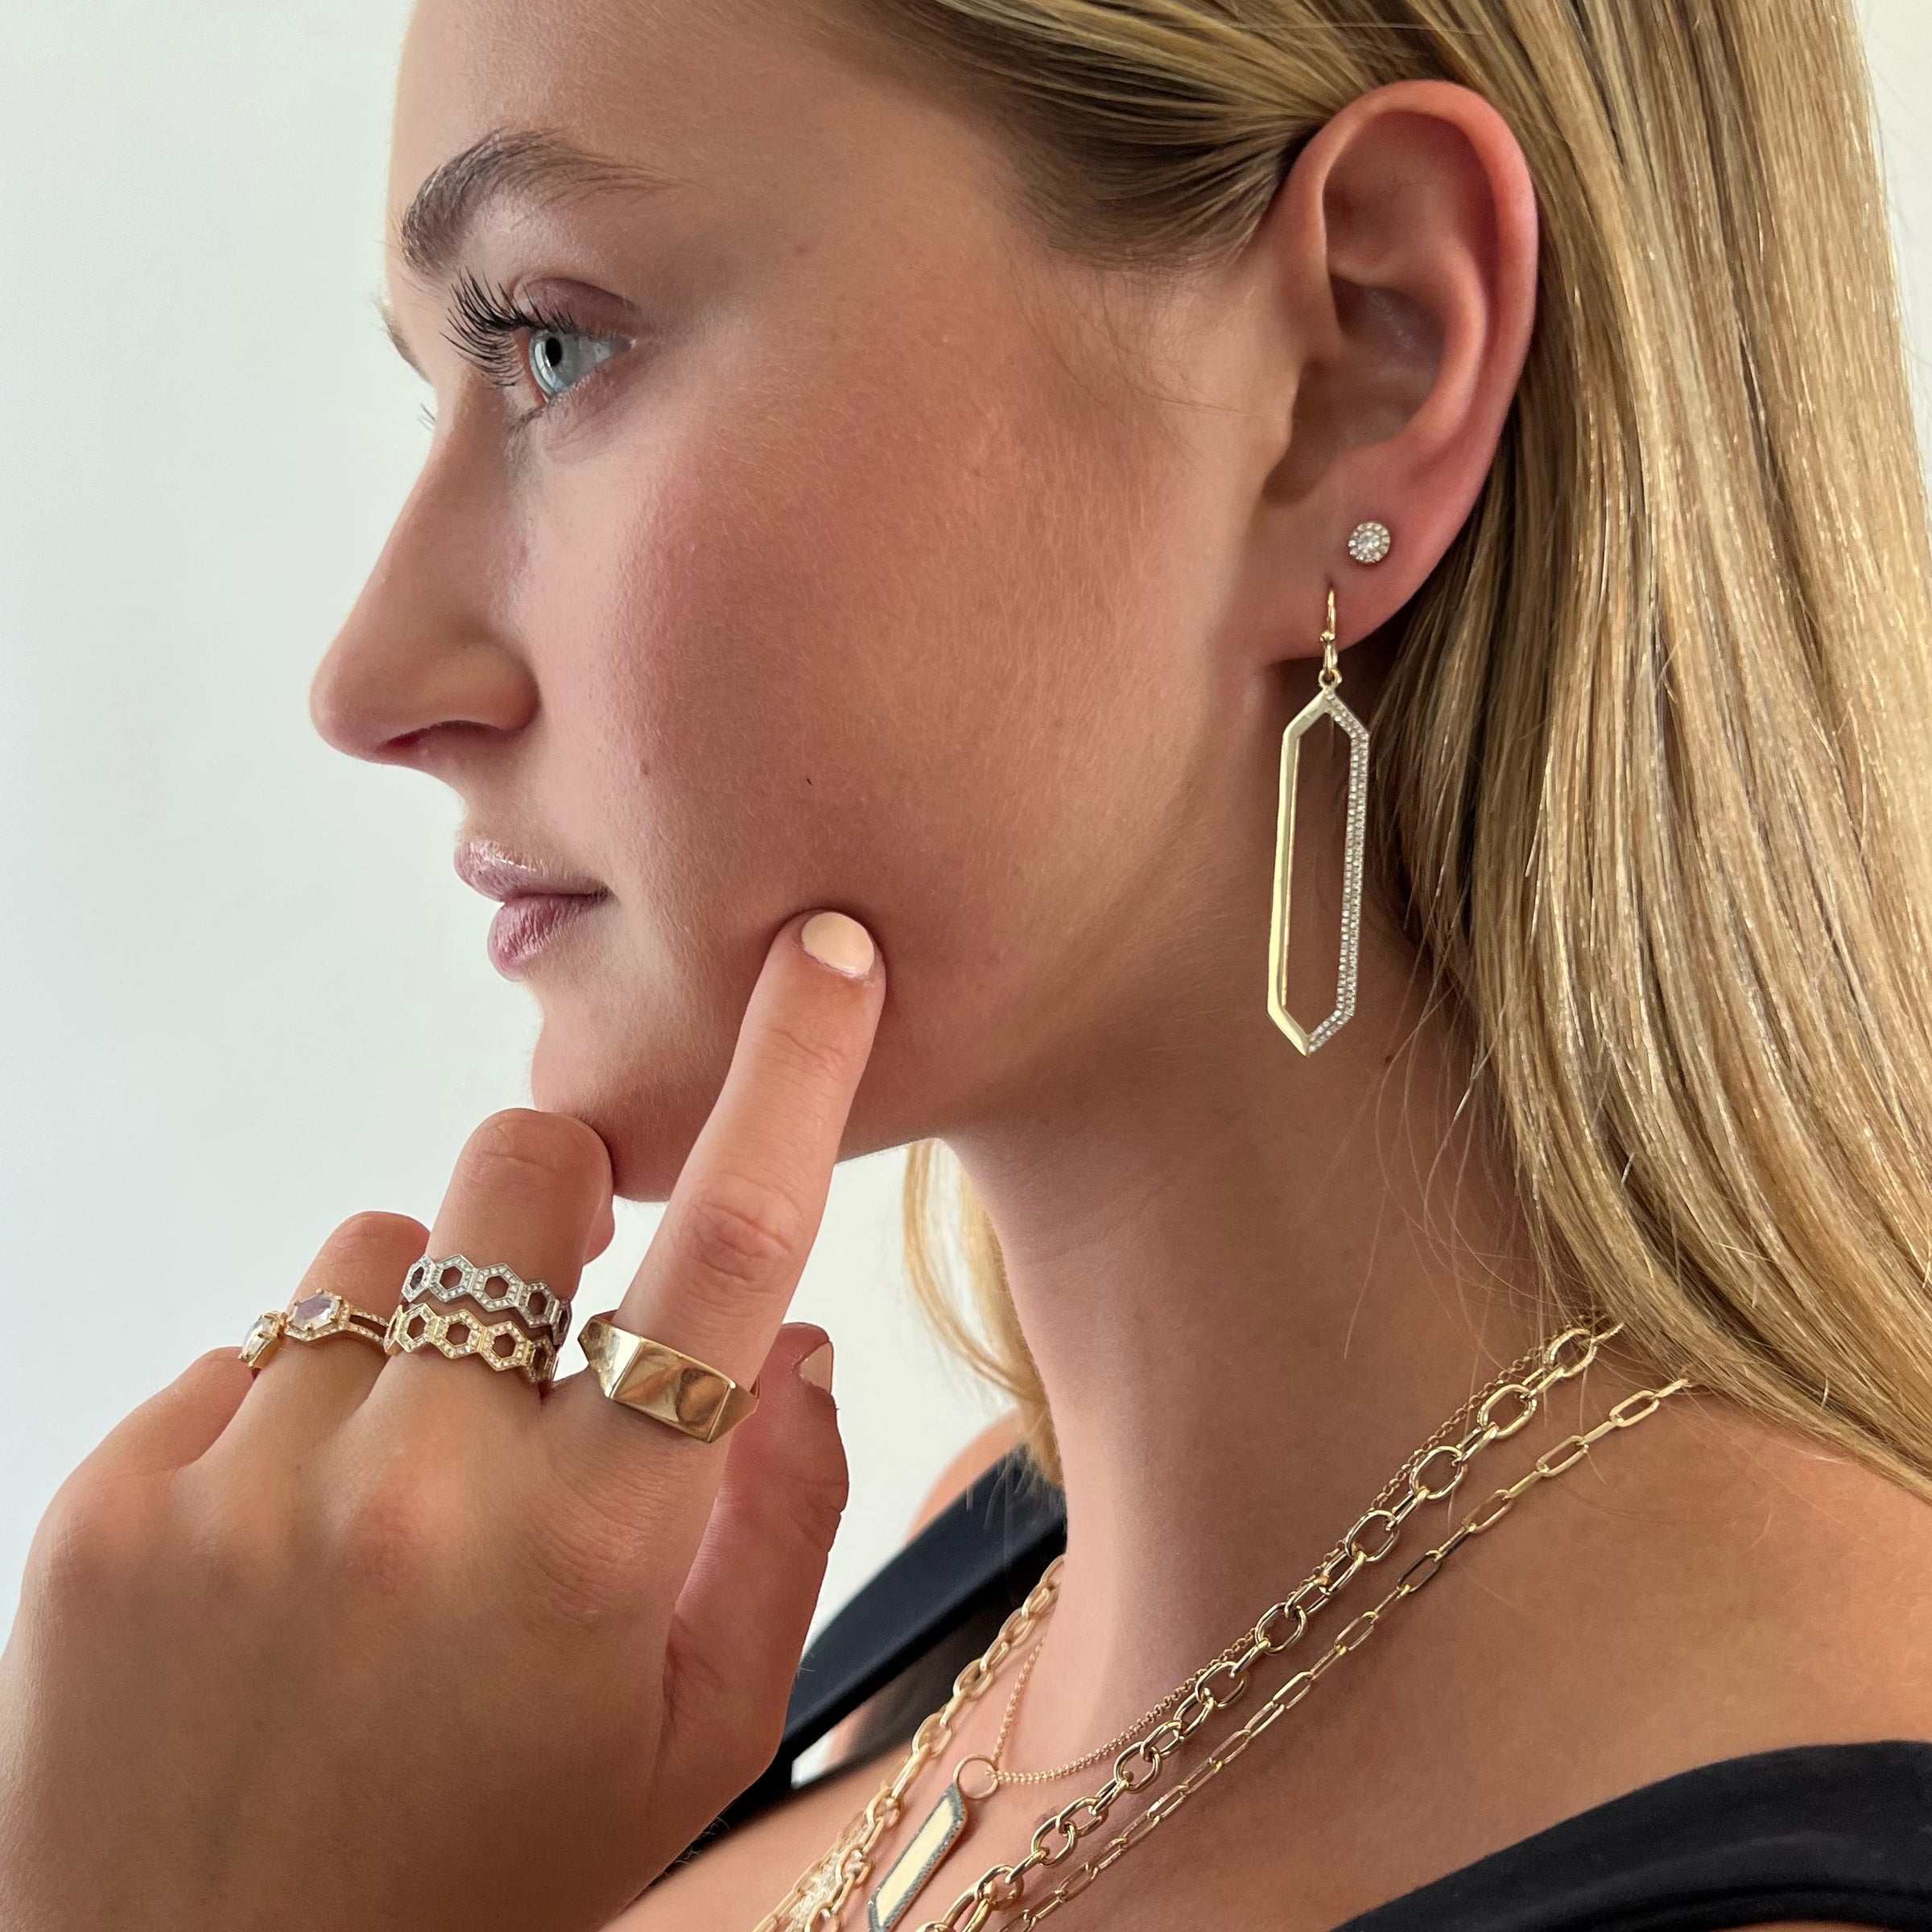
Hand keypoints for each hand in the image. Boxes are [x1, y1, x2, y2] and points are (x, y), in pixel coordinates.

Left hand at [0, 909, 884, 1931]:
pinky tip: (292, 1546)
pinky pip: (246, 1342)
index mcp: (592, 1550)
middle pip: (517, 1165)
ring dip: (419, 1330)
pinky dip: (294, 1411)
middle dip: (559, 1209)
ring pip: (373, 1250)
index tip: (819, 954)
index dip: (794, 1077)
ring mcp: (247, 1484)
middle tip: (546, 1337)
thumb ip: (781, 1520)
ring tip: (401, 1484)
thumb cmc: (486, 1874)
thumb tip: (798, 1344)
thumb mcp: (696, 1731)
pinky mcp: (115, 1493)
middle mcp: (417, 1490)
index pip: (730, 1255)